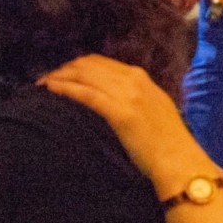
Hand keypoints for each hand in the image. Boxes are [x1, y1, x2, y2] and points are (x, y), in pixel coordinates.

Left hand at [40, 54, 212, 189]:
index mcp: (142, 78)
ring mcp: (127, 95)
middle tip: (47, 78)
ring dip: (59, 76)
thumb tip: (113, 97)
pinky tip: (51, 89)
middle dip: (64, 68)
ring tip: (43, 83)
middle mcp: (134, 80)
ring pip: (84, 75)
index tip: (63, 74)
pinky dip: (65, 88)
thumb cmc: (167, 141)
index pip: (102, 62)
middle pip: (89, 64)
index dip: (77, 65)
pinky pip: (86, 93)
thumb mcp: (154, 108)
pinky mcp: (119, 112)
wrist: (179, 159)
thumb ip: (136, 97)